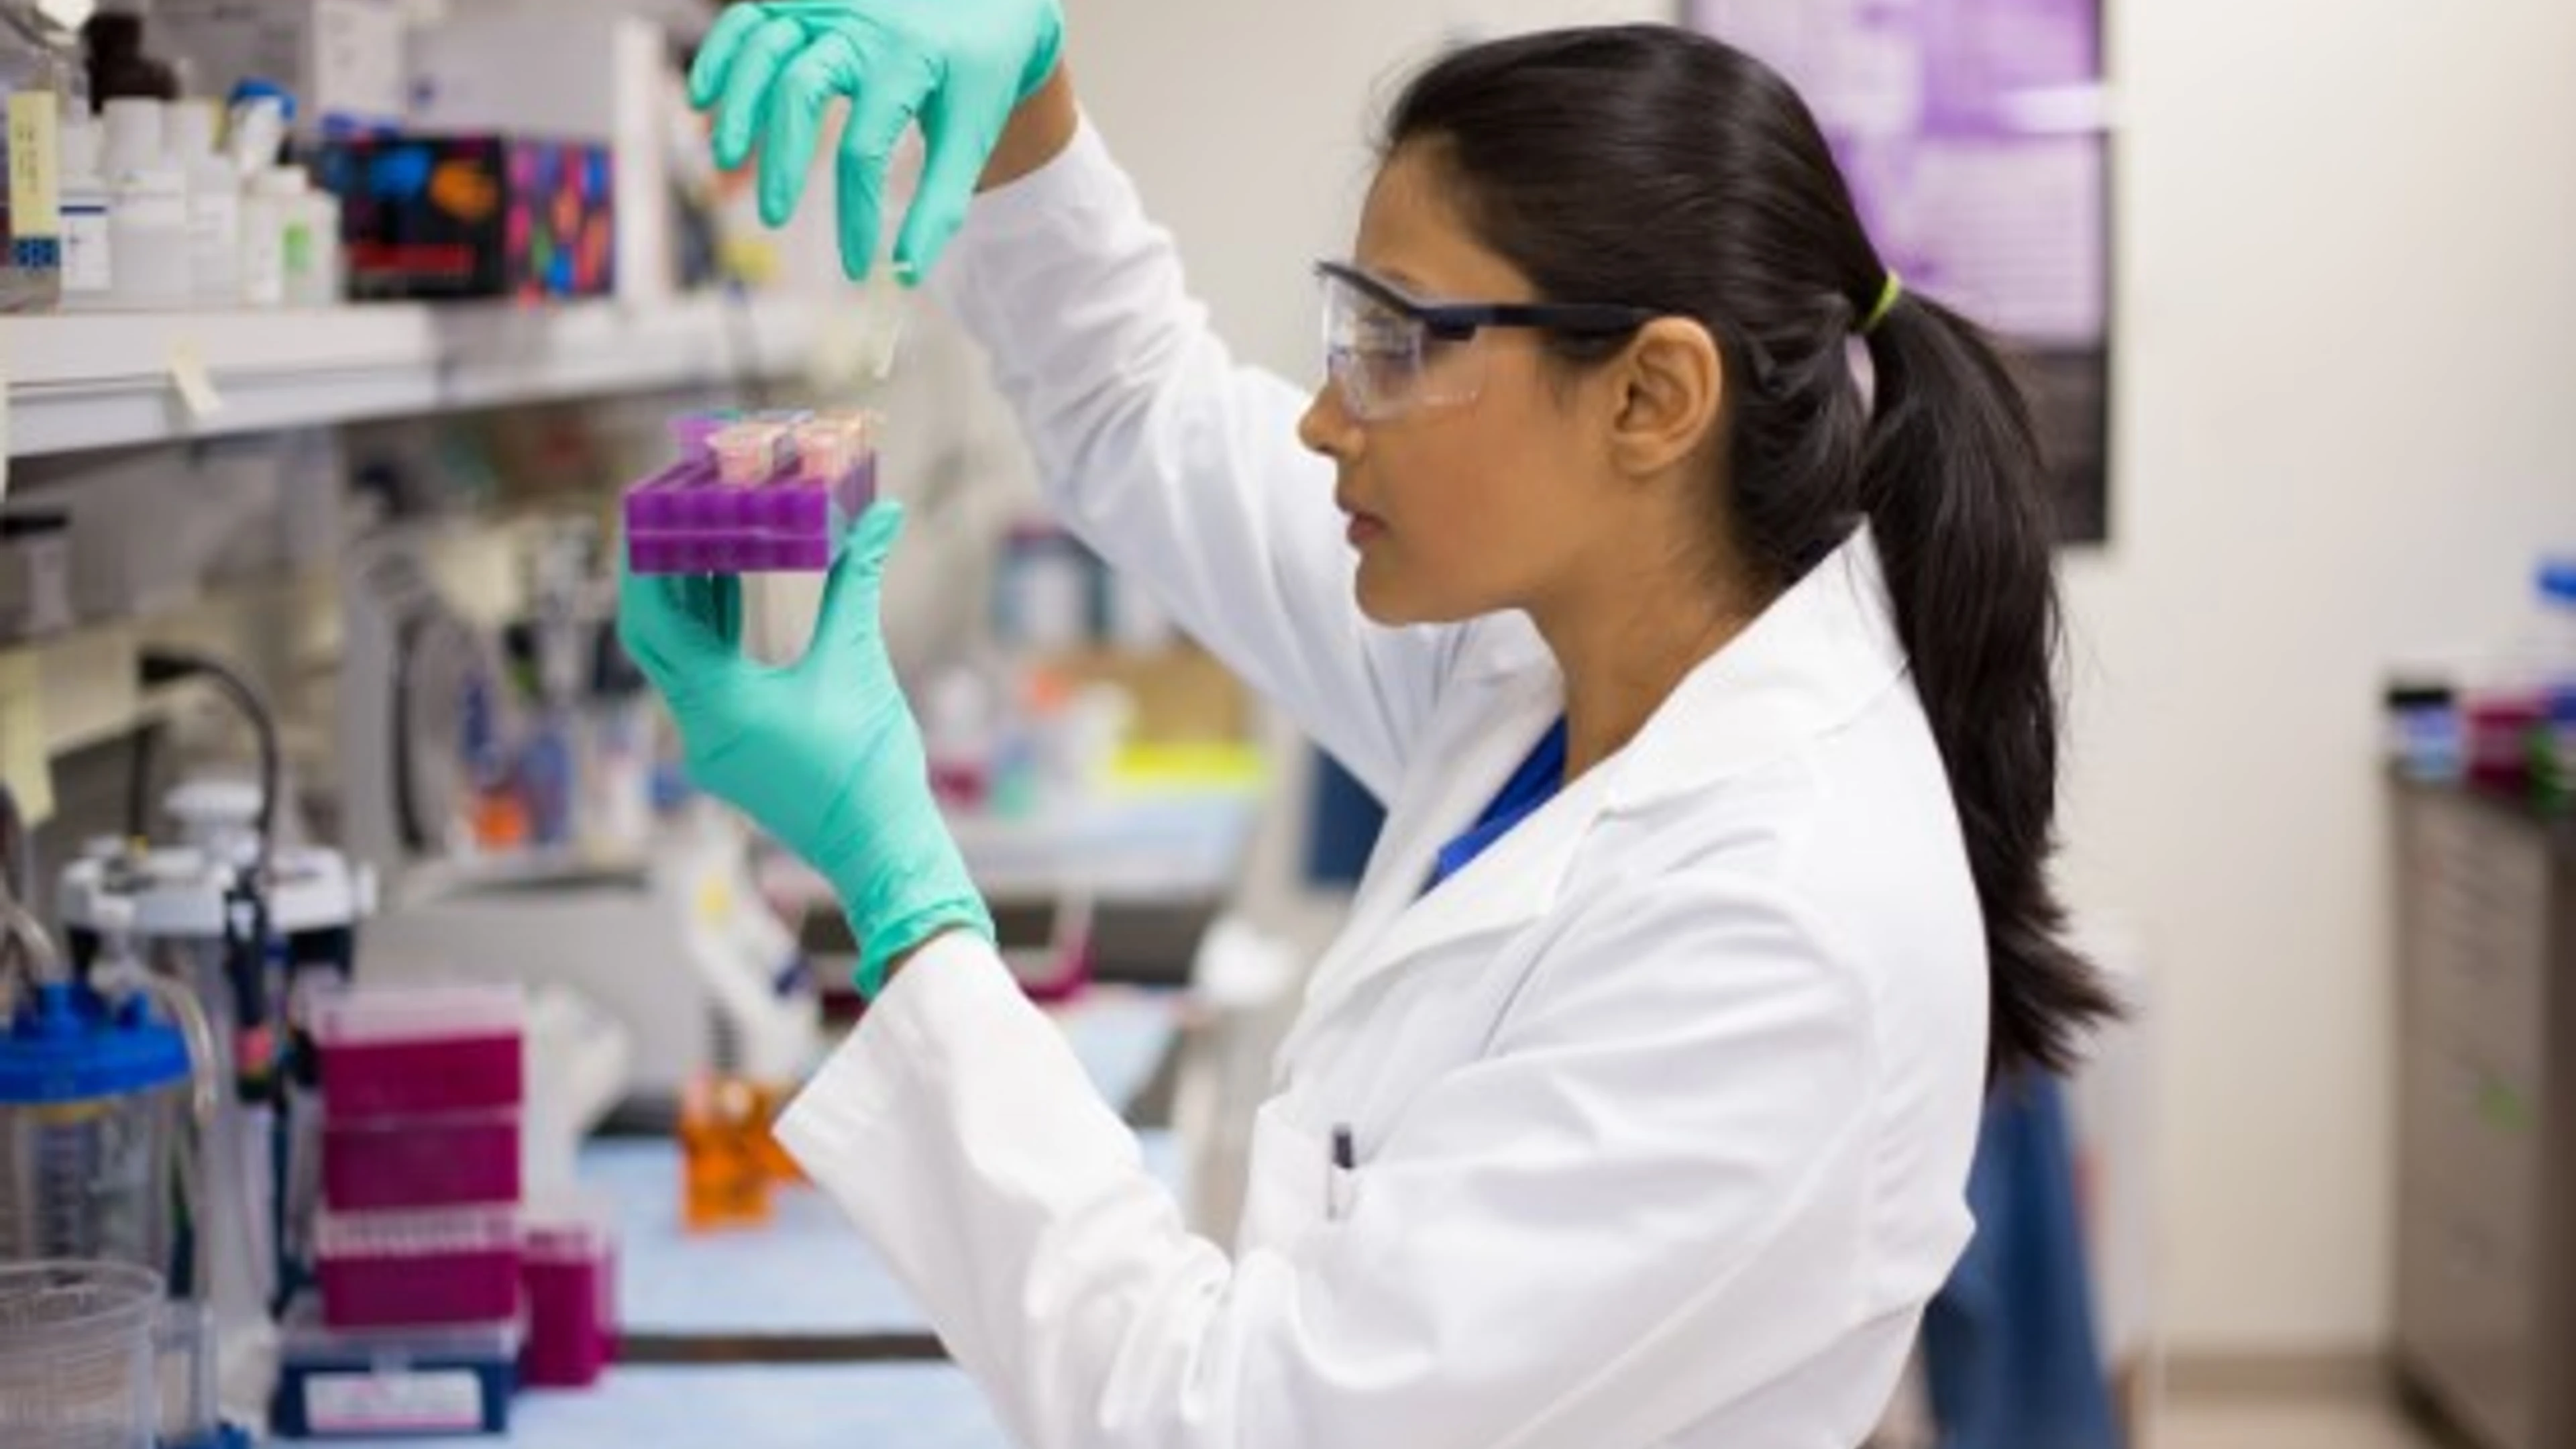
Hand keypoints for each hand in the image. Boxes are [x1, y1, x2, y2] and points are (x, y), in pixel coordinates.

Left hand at [618, 503, 993, 994]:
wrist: (880, 849)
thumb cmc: (870, 768)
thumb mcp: (859, 663)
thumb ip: (858, 583)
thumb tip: (881, 515)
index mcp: (720, 705)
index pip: (654, 620)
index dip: (643, 561)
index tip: (647, 510)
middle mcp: (700, 728)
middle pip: (654, 636)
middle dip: (656, 573)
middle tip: (665, 514)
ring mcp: (712, 745)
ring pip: (677, 658)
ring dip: (684, 600)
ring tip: (696, 534)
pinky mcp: (731, 752)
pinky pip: (701, 680)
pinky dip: (708, 633)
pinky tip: (726, 590)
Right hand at [690, 0, 1066, 280]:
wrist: (990, 5)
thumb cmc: (980, 76)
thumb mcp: (972, 135)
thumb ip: (941, 203)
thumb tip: (906, 274)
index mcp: (910, 59)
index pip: (866, 148)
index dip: (854, 214)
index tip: (854, 267)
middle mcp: (863, 23)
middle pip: (800, 89)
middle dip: (781, 159)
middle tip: (775, 217)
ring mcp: (830, 4)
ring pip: (764, 48)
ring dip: (738, 106)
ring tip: (725, 162)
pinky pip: (749, 18)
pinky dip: (720, 53)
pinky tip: (703, 99)